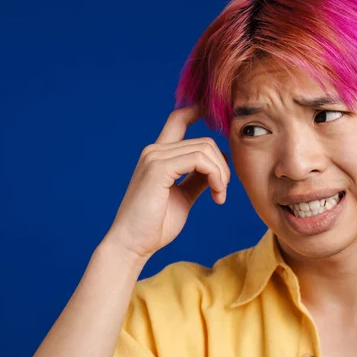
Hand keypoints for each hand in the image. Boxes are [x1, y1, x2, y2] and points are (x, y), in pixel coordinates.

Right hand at [101, 105, 230, 262]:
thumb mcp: (183, 196)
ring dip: (222, 174)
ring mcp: (155, 157)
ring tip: (220, 196)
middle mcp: (155, 150)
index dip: (198, 111)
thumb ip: (197, 179)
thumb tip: (217, 168)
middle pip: (205, 141)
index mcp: (159, 155)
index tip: (218, 116)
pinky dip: (216, 176)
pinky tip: (217, 195)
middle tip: (223, 191)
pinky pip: (199, 160)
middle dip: (223, 166)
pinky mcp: (158, 169)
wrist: (132, 245)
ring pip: (205, 148)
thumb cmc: (155, 224)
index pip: (178, 120)